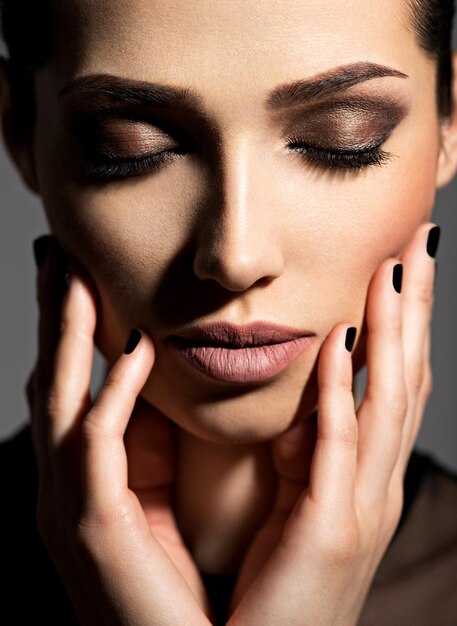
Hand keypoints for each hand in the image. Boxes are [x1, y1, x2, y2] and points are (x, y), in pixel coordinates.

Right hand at [26, 235, 211, 625]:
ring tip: (71, 275)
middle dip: (55, 318)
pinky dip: (111, 393)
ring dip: (67, 336)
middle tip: (58, 255)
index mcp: (91, 479)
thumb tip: (166, 387)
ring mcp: (72, 505)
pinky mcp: (94, 527)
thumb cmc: (177, 587)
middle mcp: (69, 485)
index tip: (83, 276)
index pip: (77, 386)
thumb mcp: (161, 502)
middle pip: (57, 381)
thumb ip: (156, 446)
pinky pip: (98, 446)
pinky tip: (135, 348)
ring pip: (62, 400)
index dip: (74, 330)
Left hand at [227, 222, 437, 624]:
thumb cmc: (280, 579)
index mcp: (367, 474)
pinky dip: (347, 391)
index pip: (392, 379)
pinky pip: (342, 447)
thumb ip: (311, 443)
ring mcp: (363, 504)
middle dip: (415, 305)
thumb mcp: (301, 498)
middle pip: (405, 376)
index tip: (400, 260)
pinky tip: (346, 342)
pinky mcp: (333, 528)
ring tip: (396, 268)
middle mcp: (378, 482)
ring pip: (388, 401)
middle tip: (419, 239)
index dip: (402, 318)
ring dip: (393, 331)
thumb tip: (314, 391)